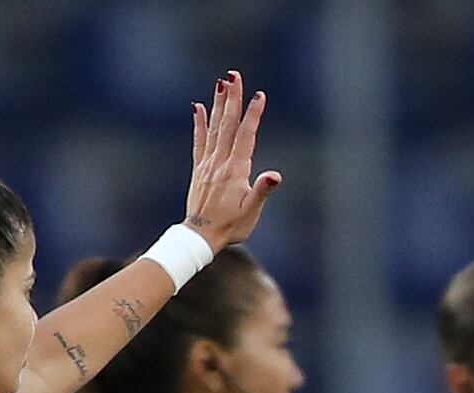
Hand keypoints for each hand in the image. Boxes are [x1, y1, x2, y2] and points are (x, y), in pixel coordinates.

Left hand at [182, 71, 281, 249]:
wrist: (201, 236)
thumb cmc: (231, 226)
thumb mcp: (252, 211)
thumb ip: (262, 190)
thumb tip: (275, 175)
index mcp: (236, 170)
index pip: (246, 136)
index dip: (253, 114)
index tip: (258, 95)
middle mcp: (220, 162)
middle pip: (227, 124)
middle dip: (232, 98)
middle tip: (234, 75)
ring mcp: (208, 163)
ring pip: (214, 127)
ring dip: (218, 104)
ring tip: (221, 83)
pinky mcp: (199, 169)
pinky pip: (199, 140)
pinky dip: (199, 123)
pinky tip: (198, 107)